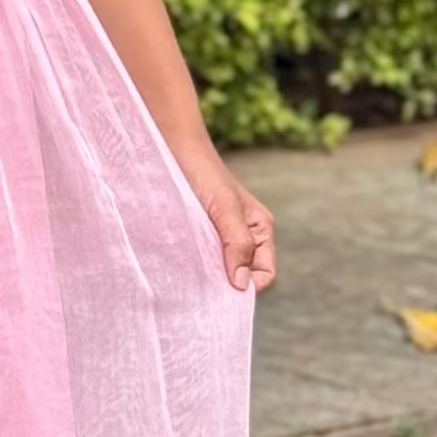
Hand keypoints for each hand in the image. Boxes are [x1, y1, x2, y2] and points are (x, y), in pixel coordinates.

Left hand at [171, 142, 276, 294]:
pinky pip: (202, 262)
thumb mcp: (225, 208)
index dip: (249, 287)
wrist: (171, 148)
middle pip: (243, 278)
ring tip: (189, 274)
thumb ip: (238, 244)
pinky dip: (194, 268)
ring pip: (221, 272)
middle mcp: (244, 237)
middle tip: (202, 285)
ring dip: (207, 278)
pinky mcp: (198, 236)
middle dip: (226, 285)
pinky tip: (180, 266)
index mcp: (260, 230)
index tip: (223, 289)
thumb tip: (242, 286)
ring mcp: (220, 238)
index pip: (265, 274)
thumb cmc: (202, 173)